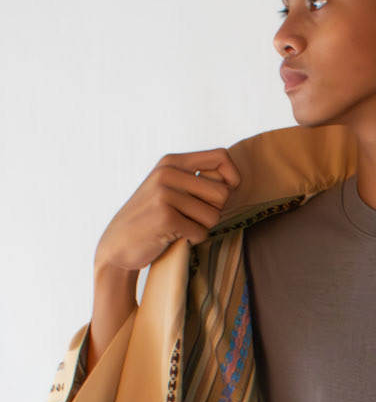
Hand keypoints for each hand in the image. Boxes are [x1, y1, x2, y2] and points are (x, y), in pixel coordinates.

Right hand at [89, 149, 240, 367]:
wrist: (118, 244)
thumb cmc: (151, 218)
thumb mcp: (168, 188)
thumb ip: (196, 180)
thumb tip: (232, 183)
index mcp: (171, 161)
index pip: (221, 156)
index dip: (232, 177)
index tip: (224, 193)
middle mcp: (167, 173)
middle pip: (222, 192)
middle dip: (214, 211)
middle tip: (191, 217)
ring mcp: (164, 194)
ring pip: (213, 216)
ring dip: (201, 227)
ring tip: (179, 226)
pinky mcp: (165, 217)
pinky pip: (201, 232)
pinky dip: (192, 240)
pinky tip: (172, 237)